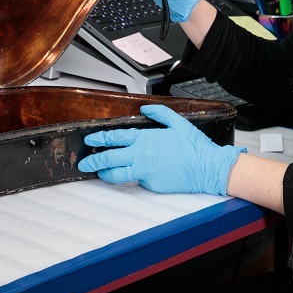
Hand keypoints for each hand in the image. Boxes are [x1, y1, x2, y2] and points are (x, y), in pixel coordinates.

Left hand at [77, 104, 245, 195]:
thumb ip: (159, 113)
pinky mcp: (150, 185)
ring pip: (117, 175)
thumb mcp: (178, 123)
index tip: (90, 140)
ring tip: (100, 173)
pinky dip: (135, 177)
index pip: (115, 138)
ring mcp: (144, 172)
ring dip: (105, 174)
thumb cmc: (195, 147)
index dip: (99, 139)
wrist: (207, 168)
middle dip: (93, 161)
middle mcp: (141, 156)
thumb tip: (145, 108)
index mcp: (146, 139)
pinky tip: (138, 174)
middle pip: (109, 158)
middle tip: (84, 162)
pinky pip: (138, 181)